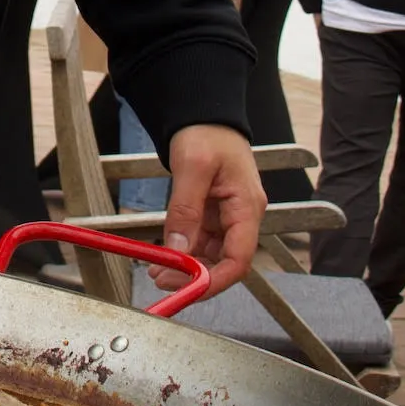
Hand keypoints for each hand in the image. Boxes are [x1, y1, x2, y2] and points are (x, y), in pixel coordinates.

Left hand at [152, 124, 264, 298]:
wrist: (203, 114)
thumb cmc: (206, 133)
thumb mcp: (193, 167)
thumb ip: (185, 210)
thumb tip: (178, 249)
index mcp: (247, 207)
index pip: (240, 259)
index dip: (215, 281)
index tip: (188, 291)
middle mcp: (242, 217)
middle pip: (224, 262)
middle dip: (195, 277)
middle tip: (161, 279)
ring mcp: (227, 217)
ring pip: (211, 255)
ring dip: (187, 267)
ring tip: (157, 271)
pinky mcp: (213, 215)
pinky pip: (201, 242)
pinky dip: (184, 252)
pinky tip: (164, 256)